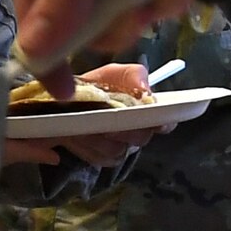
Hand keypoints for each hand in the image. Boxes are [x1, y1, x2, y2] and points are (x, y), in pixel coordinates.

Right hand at [8, 0, 199, 96]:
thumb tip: (30, 53)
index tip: (63, 89)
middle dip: (117, 17)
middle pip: (75, 15)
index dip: (47, 48)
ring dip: (148, 5)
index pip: (31, 5)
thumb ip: (67, 1)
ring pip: (112, 13)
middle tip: (145, 10)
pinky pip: (138, 0)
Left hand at [27, 64, 164, 164]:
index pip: (165, 122)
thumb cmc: (96, 86)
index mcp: (145, 111)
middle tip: (111, 119)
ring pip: (119, 150)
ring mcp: (119, 147)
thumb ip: (134, 76)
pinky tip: (78, 134)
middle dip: (125, 128)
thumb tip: (145, 89)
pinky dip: (87, 145)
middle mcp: (136, 131)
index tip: (154, 119)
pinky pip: (100, 157)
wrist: (64, 101)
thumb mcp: (115, 73)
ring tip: (86, 123)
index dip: (163, 122)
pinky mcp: (100, 157)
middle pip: (141, 137)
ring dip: (101, 136)